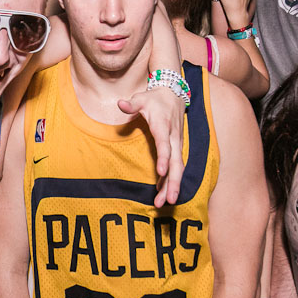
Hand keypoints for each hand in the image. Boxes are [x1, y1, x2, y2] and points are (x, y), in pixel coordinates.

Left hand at [119, 86, 184, 206]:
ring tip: (166, 203)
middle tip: (169, 200)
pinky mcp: (177, 148)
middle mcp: (173, 137)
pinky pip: (176, 166)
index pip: (165, 144)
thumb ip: (131, 104)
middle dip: (173, 182)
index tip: (161, 171)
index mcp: (163, 126)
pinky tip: (163, 193)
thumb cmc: (154, 99)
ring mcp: (177, 144)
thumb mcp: (142, 98)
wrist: (173, 94)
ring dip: (173, 186)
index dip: (163, 157)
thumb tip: (120, 104)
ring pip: (178, 168)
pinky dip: (171, 180)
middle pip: (176, 163)